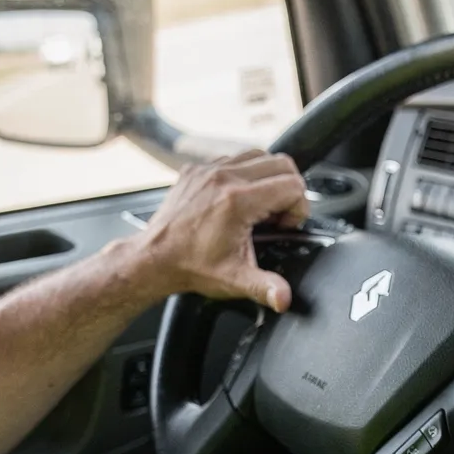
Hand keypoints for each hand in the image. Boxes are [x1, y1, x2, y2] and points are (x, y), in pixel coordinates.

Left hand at [133, 150, 309, 309]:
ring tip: (259, 204)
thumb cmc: (191, 266)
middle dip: (289, 189)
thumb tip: (284, 299)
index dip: (298, 208)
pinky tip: (239, 197)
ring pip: (260, 155)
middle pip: (281, 163)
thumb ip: (266, 287)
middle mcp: (224, 177)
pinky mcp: (197, 168)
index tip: (283, 226)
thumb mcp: (235, 280)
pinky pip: (234, 158)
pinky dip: (245, 173)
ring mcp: (209, 169)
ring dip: (268, 177)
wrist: (154, 258)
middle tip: (277, 214)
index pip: (292, 185)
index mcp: (238, 200)